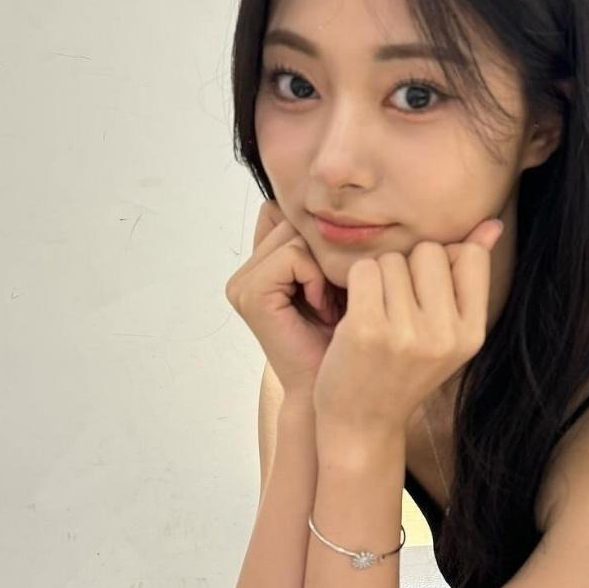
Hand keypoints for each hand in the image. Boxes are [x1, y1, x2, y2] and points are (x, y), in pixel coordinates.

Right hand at [224, 200, 347, 397]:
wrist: (336, 385)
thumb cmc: (346, 339)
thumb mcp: (339, 281)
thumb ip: (326, 245)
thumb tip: (337, 202)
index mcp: (262, 266)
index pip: (291, 217)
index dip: (322, 243)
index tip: (337, 284)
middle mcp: (246, 273)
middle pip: (294, 222)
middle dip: (324, 254)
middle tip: (338, 297)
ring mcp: (242, 283)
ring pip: (295, 235)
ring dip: (322, 268)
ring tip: (329, 306)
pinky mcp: (249, 293)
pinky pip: (293, 255)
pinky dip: (316, 278)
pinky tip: (321, 309)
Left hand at [312, 217, 504, 435]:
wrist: (362, 424)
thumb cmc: (402, 371)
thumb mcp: (447, 333)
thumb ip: (468, 278)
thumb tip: (492, 224)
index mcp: (472, 334)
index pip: (471, 256)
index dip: (443, 263)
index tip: (425, 295)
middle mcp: (445, 335)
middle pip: (429, 251)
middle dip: (408, 268)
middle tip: (396, 307)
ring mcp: (406, 333)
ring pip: (392, 259)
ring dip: (378, 278)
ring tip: (376, 316)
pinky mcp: (366, 329)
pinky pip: (364, 270)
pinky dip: (355, 284)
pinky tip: (354, 314)